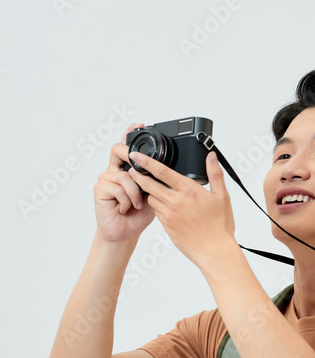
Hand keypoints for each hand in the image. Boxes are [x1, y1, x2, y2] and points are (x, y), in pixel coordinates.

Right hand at [93, 122, 155, 244]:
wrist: (126, 233)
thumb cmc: (139, 215)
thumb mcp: (154, 194)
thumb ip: (158, 180)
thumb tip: (170, 169)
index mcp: (127, 170)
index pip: (127, 147)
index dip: (130, 134)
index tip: (140, 124)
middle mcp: (115, 171)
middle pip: (118, 150)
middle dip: (129, 155)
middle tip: (135, 165)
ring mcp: (106, 179)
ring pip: (125, 175)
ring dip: (135, 193)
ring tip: (136, 205)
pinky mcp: (100, 188)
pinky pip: (119, 187)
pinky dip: (127, 200)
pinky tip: (125, 208)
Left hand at [127, 149, 235, 267]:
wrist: (214, 251)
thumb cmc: (219, 226)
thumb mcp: (222, 197)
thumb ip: (215, 174)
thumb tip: (211, 156)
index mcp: (188, 191)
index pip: (162, 171)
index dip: (146, 161)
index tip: (135, 155)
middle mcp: (175, 202)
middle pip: (149, 185)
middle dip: (138, 176)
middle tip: (132, 170)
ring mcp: (169, 215)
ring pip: (152, 199)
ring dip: (151, 193)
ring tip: (154, 190)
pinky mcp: (166, 227)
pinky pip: (157, 212)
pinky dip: (158, 207)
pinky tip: (166, 206)